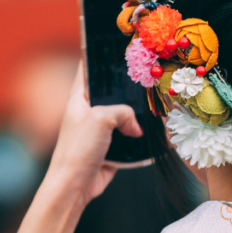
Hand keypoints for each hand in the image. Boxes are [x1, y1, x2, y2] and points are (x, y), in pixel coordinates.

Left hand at [43, 60, 142, 204]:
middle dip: (129, 89)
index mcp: (79, 99)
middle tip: (148, 77)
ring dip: (137, 115)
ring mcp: (101, 130)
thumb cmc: (78, 150)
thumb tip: (136, 126)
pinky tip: (155, 132)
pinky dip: (140, 136)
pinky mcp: (112, 148)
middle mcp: (89, 112)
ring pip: (124, 115)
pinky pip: (130, 137)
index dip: (100, 56)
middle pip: (113, 93)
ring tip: (156, 104)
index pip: (88, 69)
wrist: (75, 187)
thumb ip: (122, 112)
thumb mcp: (100, 119)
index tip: (118, 45)